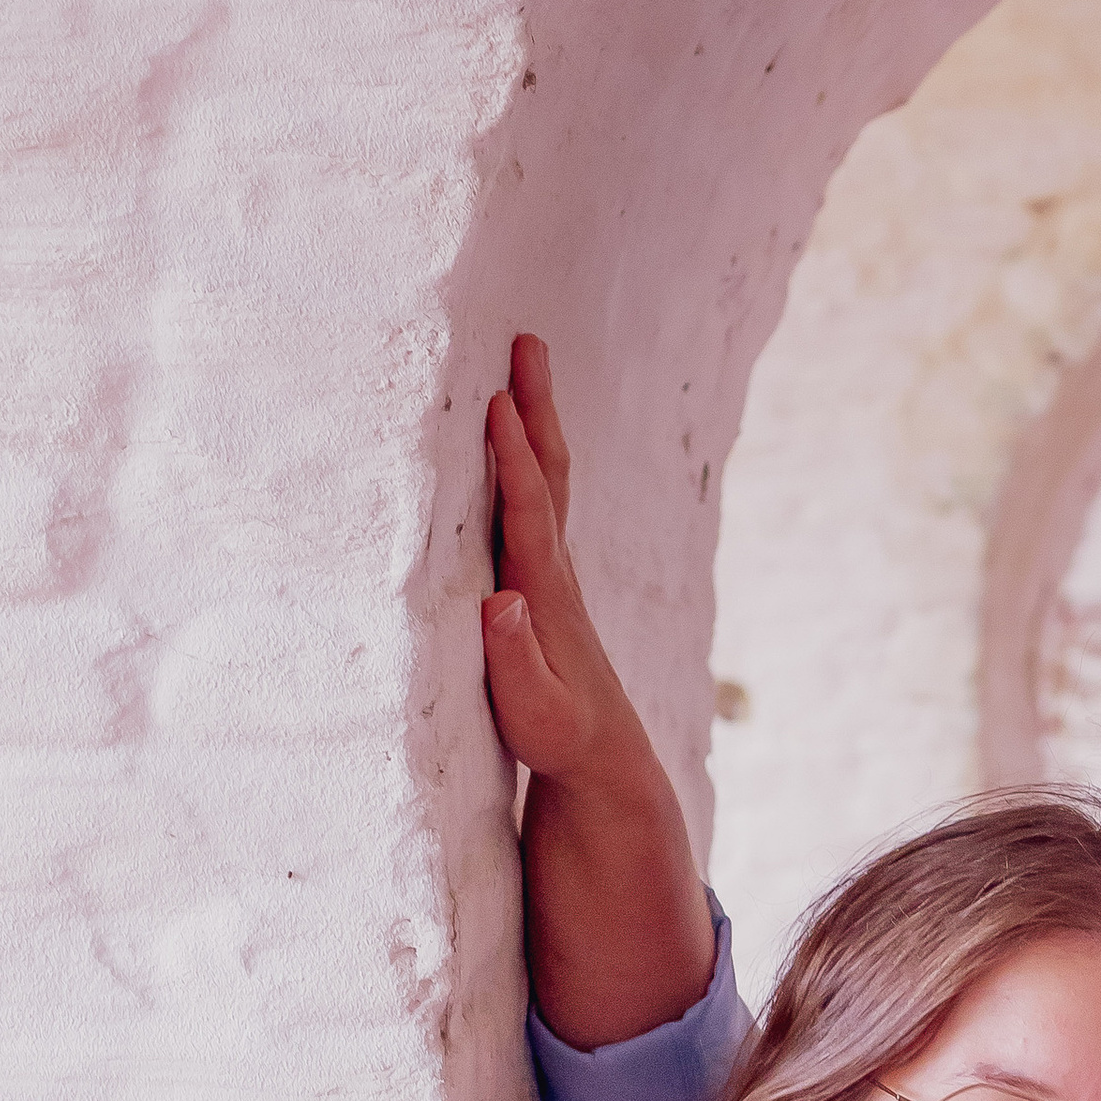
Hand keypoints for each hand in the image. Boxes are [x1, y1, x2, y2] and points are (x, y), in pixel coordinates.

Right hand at [479, 336, 647, 788]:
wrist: (603, 758)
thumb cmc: (560, 740)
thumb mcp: (535, 715)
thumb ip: (516, 662)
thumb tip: (503, 601)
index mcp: (546, 595)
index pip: (530, 512)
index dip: (514, 459)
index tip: (497, 404)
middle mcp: (555, 571)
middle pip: (551, 472)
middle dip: (536, 407)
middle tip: (527, 341)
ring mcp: (554, 572)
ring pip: (549, 479)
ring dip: (537, 418)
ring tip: (523, 361)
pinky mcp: (547, 582)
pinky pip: (537, 500)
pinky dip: (529, 455)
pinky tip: (517, 433)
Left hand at [481, 335, 716, 1044]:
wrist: (637, 938)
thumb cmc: (579, 850)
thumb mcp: (534, 756)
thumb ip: (518, 689)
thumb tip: (489, 614)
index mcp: (558, 658)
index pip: (540, 538)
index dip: (528, 454)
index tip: (507, 367)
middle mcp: (575, 672)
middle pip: (552, 540)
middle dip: (534, 445)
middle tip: (517, 353)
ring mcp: (584, 722)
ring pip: (552, 601)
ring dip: (529, 517)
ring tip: (505, 435)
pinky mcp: (582, 780)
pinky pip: (550, 713)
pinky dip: (526, 663)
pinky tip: (504, 608)